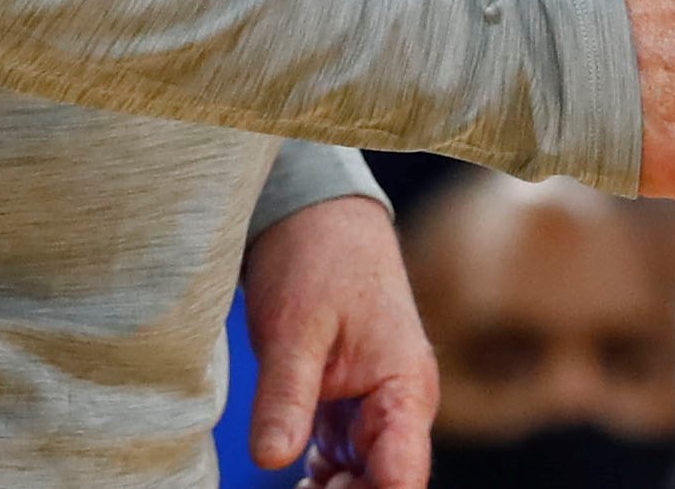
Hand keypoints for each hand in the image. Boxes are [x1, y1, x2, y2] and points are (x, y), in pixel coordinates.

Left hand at [241, 194, 434, 486]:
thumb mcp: (293, 328)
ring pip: (363, 480)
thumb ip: (286, 397)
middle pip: (384, 485)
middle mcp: (399, 407)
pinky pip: (341, 463)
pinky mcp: (346, 408)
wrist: (316, 212)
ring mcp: (374, 410)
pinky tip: (291, 480)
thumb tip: (270, 461)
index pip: (404, 474)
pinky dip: (318, 480)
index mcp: (405, 388)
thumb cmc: (317, 256)